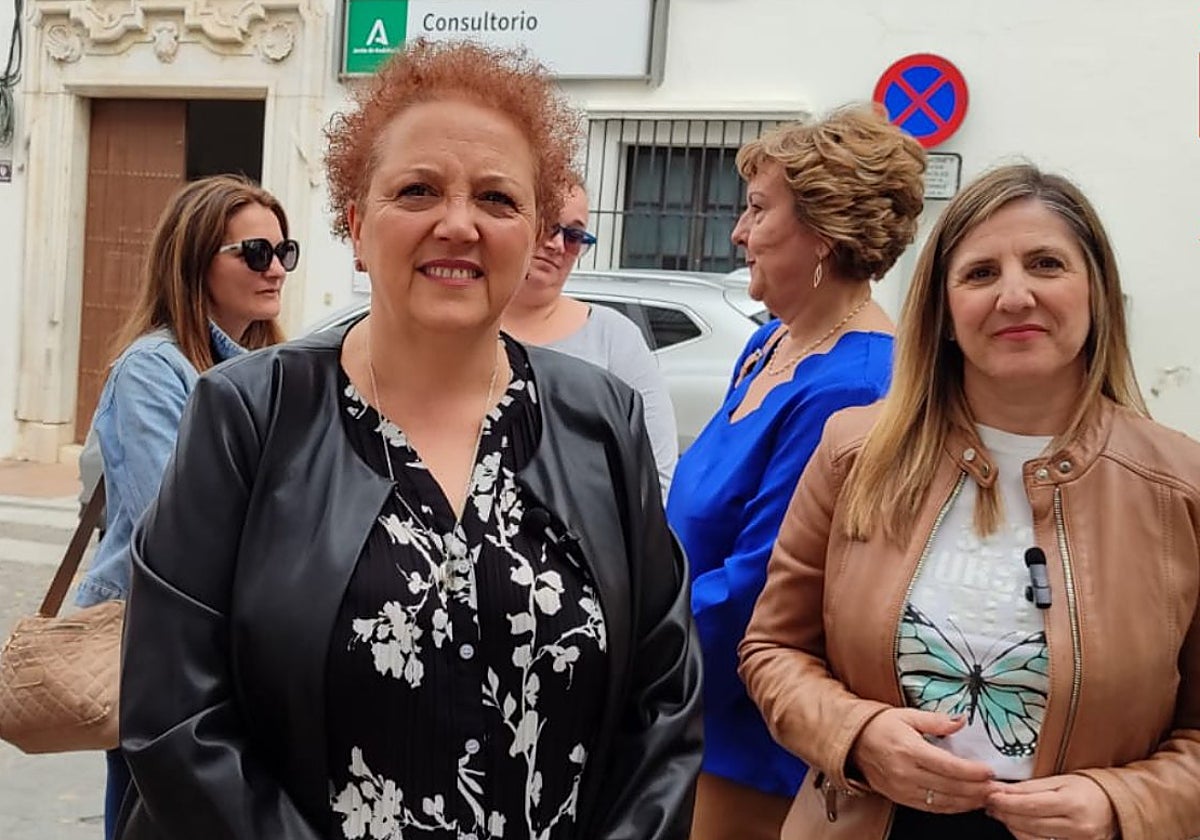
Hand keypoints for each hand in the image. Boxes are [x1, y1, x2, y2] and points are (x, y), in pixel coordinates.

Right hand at [849, 708, 993, 813]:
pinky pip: (932, 808)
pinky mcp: (900, 798)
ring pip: (943, 801)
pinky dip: (952, 807)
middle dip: (977, 790)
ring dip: (968, 802)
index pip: (948, 766)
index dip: (972, 772)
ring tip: (986, 797)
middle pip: (950, 787)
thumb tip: (961, 720)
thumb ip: (936, 720)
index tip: (990, 772)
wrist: (853, 742)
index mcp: (909, 749)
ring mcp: (902, 788)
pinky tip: (965, 803)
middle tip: (997, 788)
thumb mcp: (907, 715)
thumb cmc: (881, 726)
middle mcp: (905, 772)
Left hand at [986, 774, 1116, 839]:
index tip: (990, 795)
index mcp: (1073, 803)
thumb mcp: (1060, 781)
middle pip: (1030, 824)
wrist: (1115, 808)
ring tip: (1002, 814)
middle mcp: (1078, 827)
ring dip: (1012, 826)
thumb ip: (1030, 787)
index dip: (1006, 802)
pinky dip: (1026, 837)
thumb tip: (1000, 789)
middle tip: (991, 804)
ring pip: (1033, 839)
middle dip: (1005, 814)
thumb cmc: (1086, 791)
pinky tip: (1018, 827)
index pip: (1031, 805)